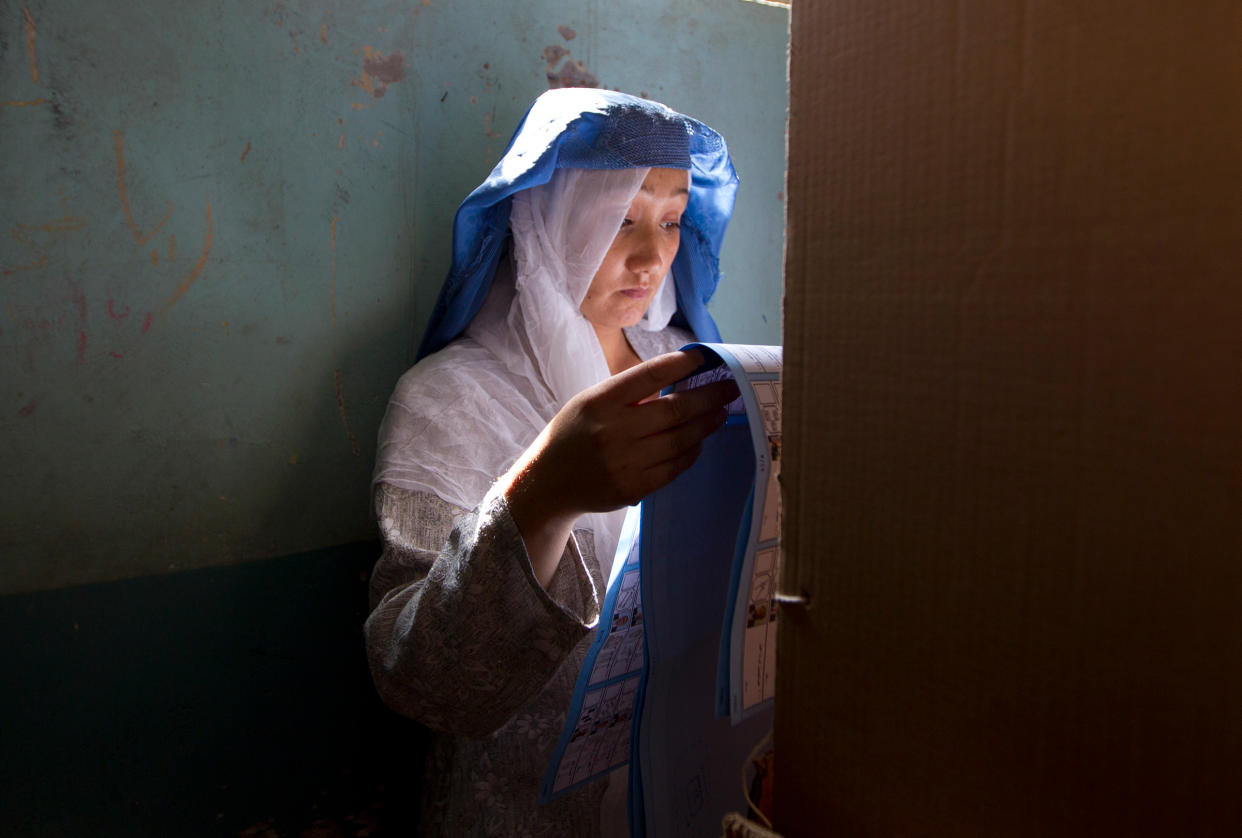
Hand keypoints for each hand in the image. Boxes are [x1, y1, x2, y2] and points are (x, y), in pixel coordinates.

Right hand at [501, 349, 739, 584]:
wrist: (547, 482)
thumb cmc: (574, 434)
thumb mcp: (591, 402)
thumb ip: (628, 393)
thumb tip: (679, 379)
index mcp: (600, 401)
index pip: (650, 376)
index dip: (682, 365)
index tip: (705, 359)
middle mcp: (613, 431)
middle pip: (675, 410)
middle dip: (709, 396)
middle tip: (730, 387)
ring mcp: (624, 462)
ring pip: (680, 440)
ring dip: (706, 425)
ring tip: (721, 412)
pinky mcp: (633, 488)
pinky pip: (674, 468)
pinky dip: (692, 452)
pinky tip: (699, 441)